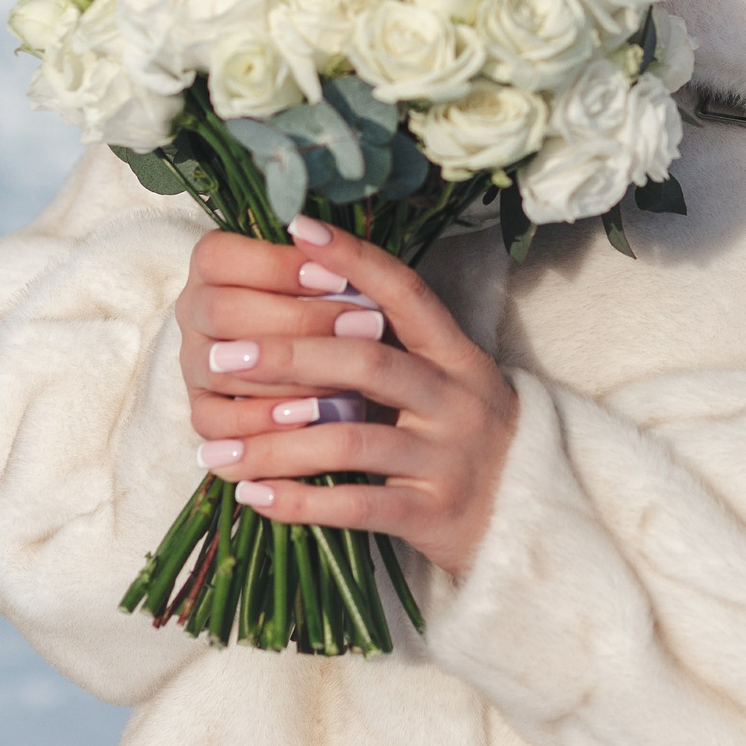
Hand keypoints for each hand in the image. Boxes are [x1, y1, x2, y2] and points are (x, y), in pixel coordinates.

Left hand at [173, 219, 517, 579]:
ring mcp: (447, 457)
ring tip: (218, 449)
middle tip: (224, 355)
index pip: (405, 291)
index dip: (353, 257)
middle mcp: (456, 398)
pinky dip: (299, 503)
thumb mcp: (444, 380)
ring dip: (276, 443)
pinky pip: (356, 506)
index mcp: (456, 354)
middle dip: (289, 357)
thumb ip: (391, 347)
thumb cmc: (463, 438)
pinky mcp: (433, 514)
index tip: (297, 228)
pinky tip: (253, 496)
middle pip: (368, 362)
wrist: (527, 517)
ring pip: (352, 440)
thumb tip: (307, 298)